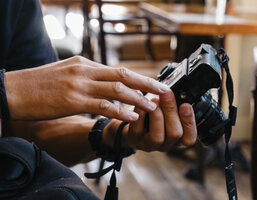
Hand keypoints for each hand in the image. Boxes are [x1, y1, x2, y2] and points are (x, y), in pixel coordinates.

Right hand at [4, 56, 168, 120]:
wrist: (13, 90)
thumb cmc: (40, 85)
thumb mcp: (67, 74)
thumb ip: (87, 77)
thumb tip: (106, 84)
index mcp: (85, 63)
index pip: (118, 70)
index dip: (138, 77)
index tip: (153, 84)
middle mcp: (85, 70)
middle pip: (123, 74)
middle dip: (146, 83)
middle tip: (164, 90)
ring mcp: (80, 84)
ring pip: (117, 89)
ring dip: (138, 98)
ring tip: (153, 106)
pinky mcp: (73, 100)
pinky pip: (102, 105)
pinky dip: (120, 110)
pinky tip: (131, 117)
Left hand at [103, 90, 196, 150]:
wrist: (131, 119)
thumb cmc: (153, 113)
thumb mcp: (167, 109)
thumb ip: (174, 104)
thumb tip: (176, 91)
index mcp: (178, 138)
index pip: (190, 137)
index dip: (190, 122)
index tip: (186, 105)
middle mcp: (166, 145)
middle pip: (175, 134)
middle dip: (171, 111)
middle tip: (167, 94)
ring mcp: (150, 145)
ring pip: (157, 137)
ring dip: (157, 115)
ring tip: (154, 100)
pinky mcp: (135, 140)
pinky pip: (138, 129)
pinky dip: (141, 114)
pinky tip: (141, 104)